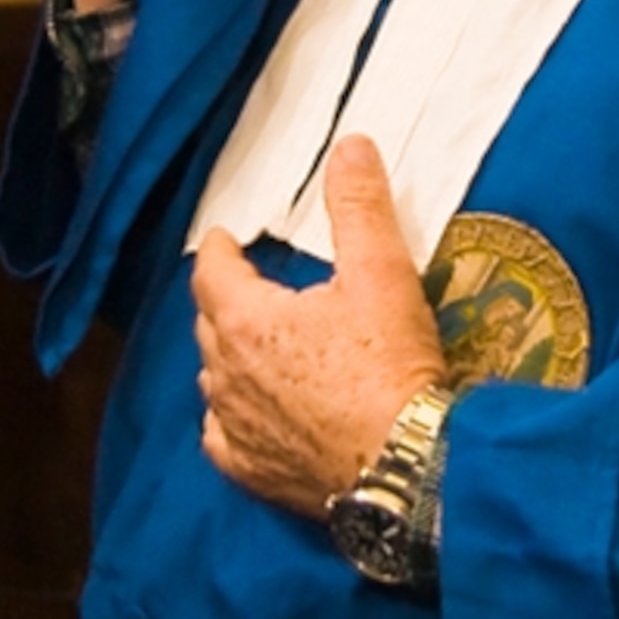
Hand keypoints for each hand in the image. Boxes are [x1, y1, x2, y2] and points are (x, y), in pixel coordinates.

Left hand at [190, 136, 449, 518]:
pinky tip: (248, 416)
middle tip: (249, 286)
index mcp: (246, 320)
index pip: (212, 271)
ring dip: (229, 358)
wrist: (408, 466)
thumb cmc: (389, 367)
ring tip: (255, 347)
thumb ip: (359, 207)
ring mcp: (235, 427)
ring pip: (215, 379)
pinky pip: (222, 437)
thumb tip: (349, 146)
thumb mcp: (381, 274)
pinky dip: (231, 419)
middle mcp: (226, 374)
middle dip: (226, 300)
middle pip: (210, 323)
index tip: (227, 238)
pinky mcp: (251, 472)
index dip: (220, 249)